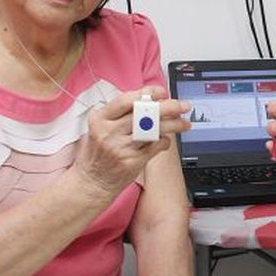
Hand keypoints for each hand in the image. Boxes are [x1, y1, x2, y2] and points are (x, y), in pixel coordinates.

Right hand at [75, 85, 191, 196]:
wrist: (91, 183)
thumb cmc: (98, 152)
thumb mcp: (100, 127)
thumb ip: (121, 113)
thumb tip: (151, 98)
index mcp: (100, 119)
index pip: (126, 100)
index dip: (147, 93)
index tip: (162, 92)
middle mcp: (109, 132)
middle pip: (144, 114)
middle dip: (169, 107)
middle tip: (183, 106)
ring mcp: (121, 148)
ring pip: (153, 130)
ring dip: (174, 125)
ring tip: (184, 123)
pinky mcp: (132, 162)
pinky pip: (155, 146)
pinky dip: (165, 141)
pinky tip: (165, 140)